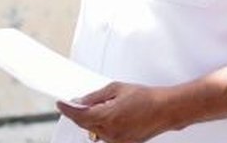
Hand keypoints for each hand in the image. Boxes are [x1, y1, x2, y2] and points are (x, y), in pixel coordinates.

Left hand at [56, 82, 176, 142]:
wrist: (166, 109)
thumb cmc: (146, 98)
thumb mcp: (116, 89)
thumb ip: (95, 96)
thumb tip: (80, 101)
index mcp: (107, 117)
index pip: (79, 115)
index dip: (67, 109)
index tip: (60, 103)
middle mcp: (110, 132)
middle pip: (84, 124)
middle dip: (79, 114)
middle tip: (76, 103)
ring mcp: (116, 141)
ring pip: (94, 131)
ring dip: (92, 120)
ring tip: (103, 107)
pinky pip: (105, 136)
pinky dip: (103, 127)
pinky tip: (111, 117)